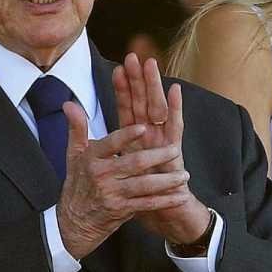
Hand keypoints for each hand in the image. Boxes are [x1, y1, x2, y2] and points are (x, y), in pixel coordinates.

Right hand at [56, 107, 192, 259]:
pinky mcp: (122, 210)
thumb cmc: (78, 183)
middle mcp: (102, 176)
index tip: (144, 127)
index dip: (126, 136)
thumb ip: (77, 128)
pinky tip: (180, 196)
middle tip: (175, 150)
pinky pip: (147, 204)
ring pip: (144, 186)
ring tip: (184, 175)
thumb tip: (69, 104)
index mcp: (92, 159)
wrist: (74, 221)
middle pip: (133, 164)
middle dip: (157, 157)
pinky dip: (165, 201)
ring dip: (166, 181)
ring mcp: (113, 194)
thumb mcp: (74, 154)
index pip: (110, 144)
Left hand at [110, 54, 209, 245]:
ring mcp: (164, 142)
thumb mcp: (117, 171)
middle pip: (145, 103)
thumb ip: (104, 152)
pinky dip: (175, 108)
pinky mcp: (175, 153)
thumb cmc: (142, 194)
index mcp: (137, 140)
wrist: (167, 216)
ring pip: (159, 109)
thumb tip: (95, 150)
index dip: (124, 89)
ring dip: (155, 87)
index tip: (118, 66)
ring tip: (151, 65)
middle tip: (135, 55)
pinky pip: (175, 128)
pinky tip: (175, 89)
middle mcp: (152, 137)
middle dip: (139, 80)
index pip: (129, 109)